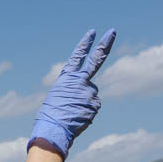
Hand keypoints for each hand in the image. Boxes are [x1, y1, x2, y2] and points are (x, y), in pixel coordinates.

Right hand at [29, 28, 115, 158]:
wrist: (53, 130)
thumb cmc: (50, 117)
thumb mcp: (57, 98)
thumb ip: (72, 90)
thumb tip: (86, 95)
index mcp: (66, 78)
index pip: (77, 57)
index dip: (85, 44)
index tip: (92, 32)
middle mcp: (80, 81)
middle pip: (96, 60)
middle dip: (105, 44)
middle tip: (112, 31)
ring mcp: (90, 91)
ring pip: (92, 94)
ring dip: (85, 103)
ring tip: (72, 113)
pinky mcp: (96, 103)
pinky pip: (94, 106)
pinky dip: (87, 112)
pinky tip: (78, 118)